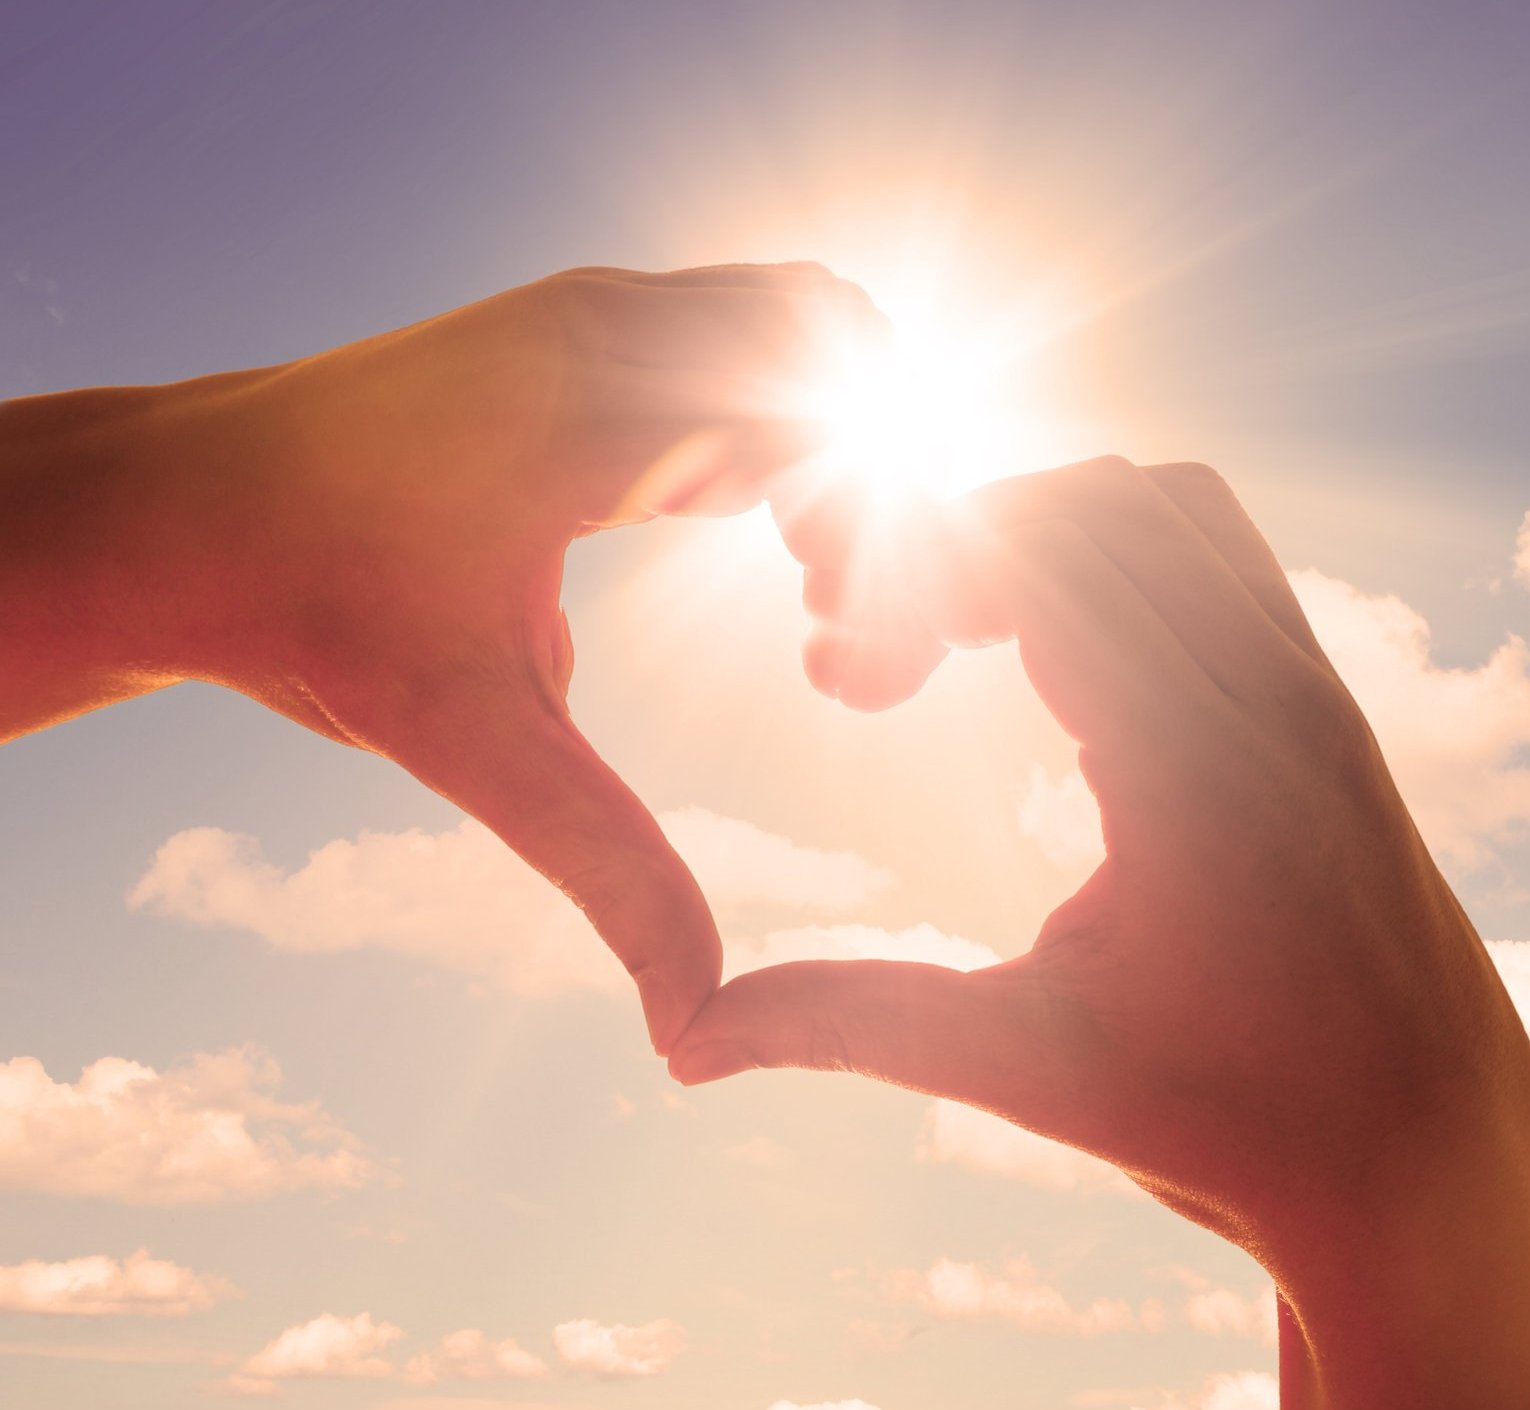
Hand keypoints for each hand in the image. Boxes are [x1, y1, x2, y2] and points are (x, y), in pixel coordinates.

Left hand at [0, 263, 880, 1050]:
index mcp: (595, 417)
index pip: (836, 425)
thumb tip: (694, 1026)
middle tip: (838, 597)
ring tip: (806, 564)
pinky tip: (743, 519)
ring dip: (838, 431)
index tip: (841, 646)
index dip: (888, 538)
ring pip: (804, 313)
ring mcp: (590, 308)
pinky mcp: (577, 318)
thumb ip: (607, 868)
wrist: (174, 513)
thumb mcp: (471, 748)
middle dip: (882, 470)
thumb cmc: (312, 614)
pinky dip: (781, 408)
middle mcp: (604, 331)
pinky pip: (742, 323)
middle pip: (846, 339)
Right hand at [673, 459, 1529, 1406]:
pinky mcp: (1329, 707)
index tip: (828, 662)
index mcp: (1199, 770)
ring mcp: (1315, 691)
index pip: (1042, 556)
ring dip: (1043, 532)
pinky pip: (1221, 556)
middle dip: (956, 540)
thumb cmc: (1238, 1128)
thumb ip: (852, 1024)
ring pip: (1169, 503)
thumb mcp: (1030, 1071)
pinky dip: (1121, 557)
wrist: (1427, 1161)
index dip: (907, 569)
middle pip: (1093, 498)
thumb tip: (682, 1042)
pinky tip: (1049, 665)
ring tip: (945, 642)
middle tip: (862, 661)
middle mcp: (1273, 698)